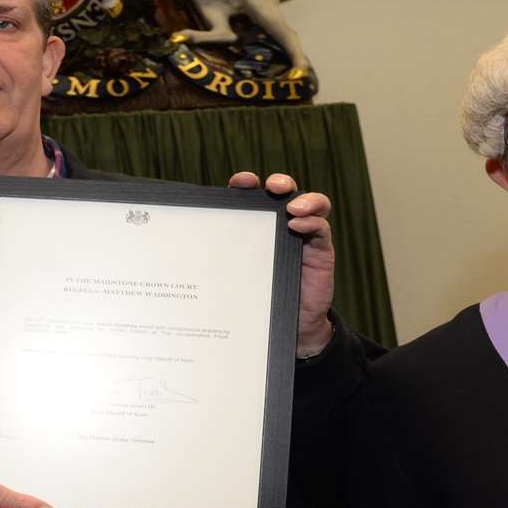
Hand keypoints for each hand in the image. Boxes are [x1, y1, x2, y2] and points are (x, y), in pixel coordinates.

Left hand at [229, 171, 335, 356]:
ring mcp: (304, 235)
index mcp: (258, 225)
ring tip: (293, 207)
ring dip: (305, 199)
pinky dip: (312, 223)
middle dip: (280, 182)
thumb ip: (222, 258)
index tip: (241, 182)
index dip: (247, 184)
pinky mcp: (320, 250)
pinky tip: (298, 227)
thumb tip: (186, 247)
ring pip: (311, 204)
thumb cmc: (261, 297)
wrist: (291, 325)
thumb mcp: (238, 274)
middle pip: (285, 192)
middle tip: (273, 187)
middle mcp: (282, 225)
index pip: (252, 196)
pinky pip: (321, 229)